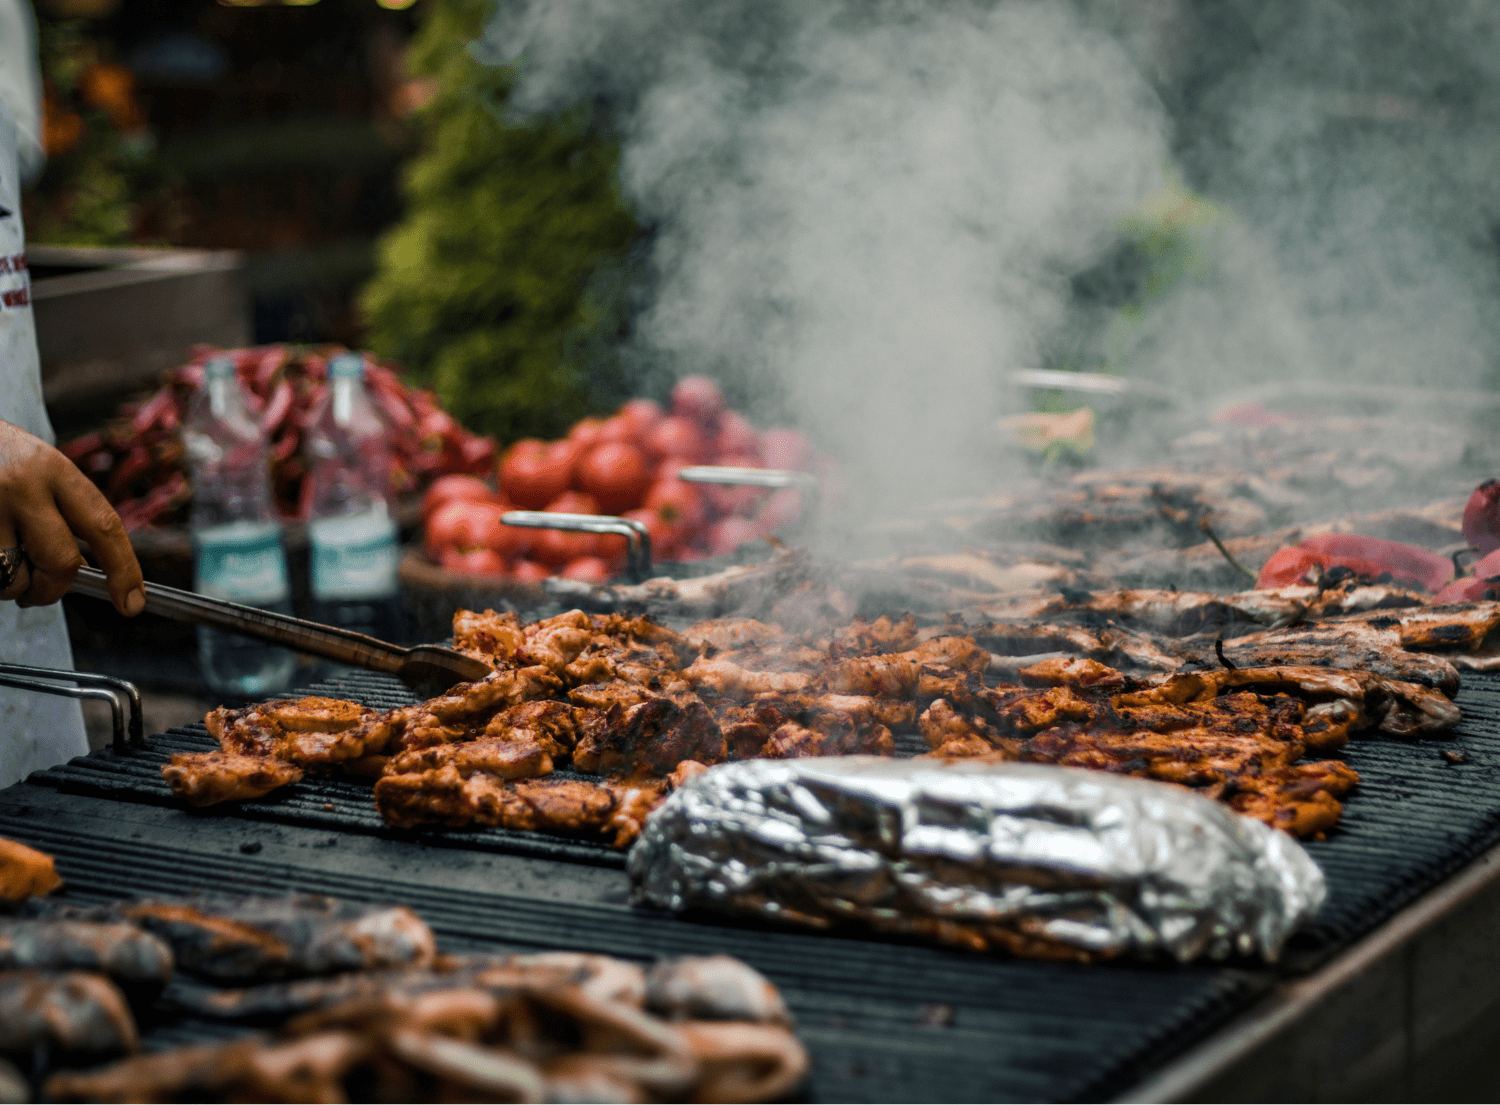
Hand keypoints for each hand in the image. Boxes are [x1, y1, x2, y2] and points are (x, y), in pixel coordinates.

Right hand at [0, 420, 144, 614]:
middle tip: (38, 592)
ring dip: (11, 586)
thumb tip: (83, 573)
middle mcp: (22, 486)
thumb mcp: (39, 470)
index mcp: (54, 470)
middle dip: (52, 590)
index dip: (124, 570)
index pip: (104, 527)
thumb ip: (65, 514)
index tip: (132, 603)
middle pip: (60, 563)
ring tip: (2, 559)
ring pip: (13, 579)